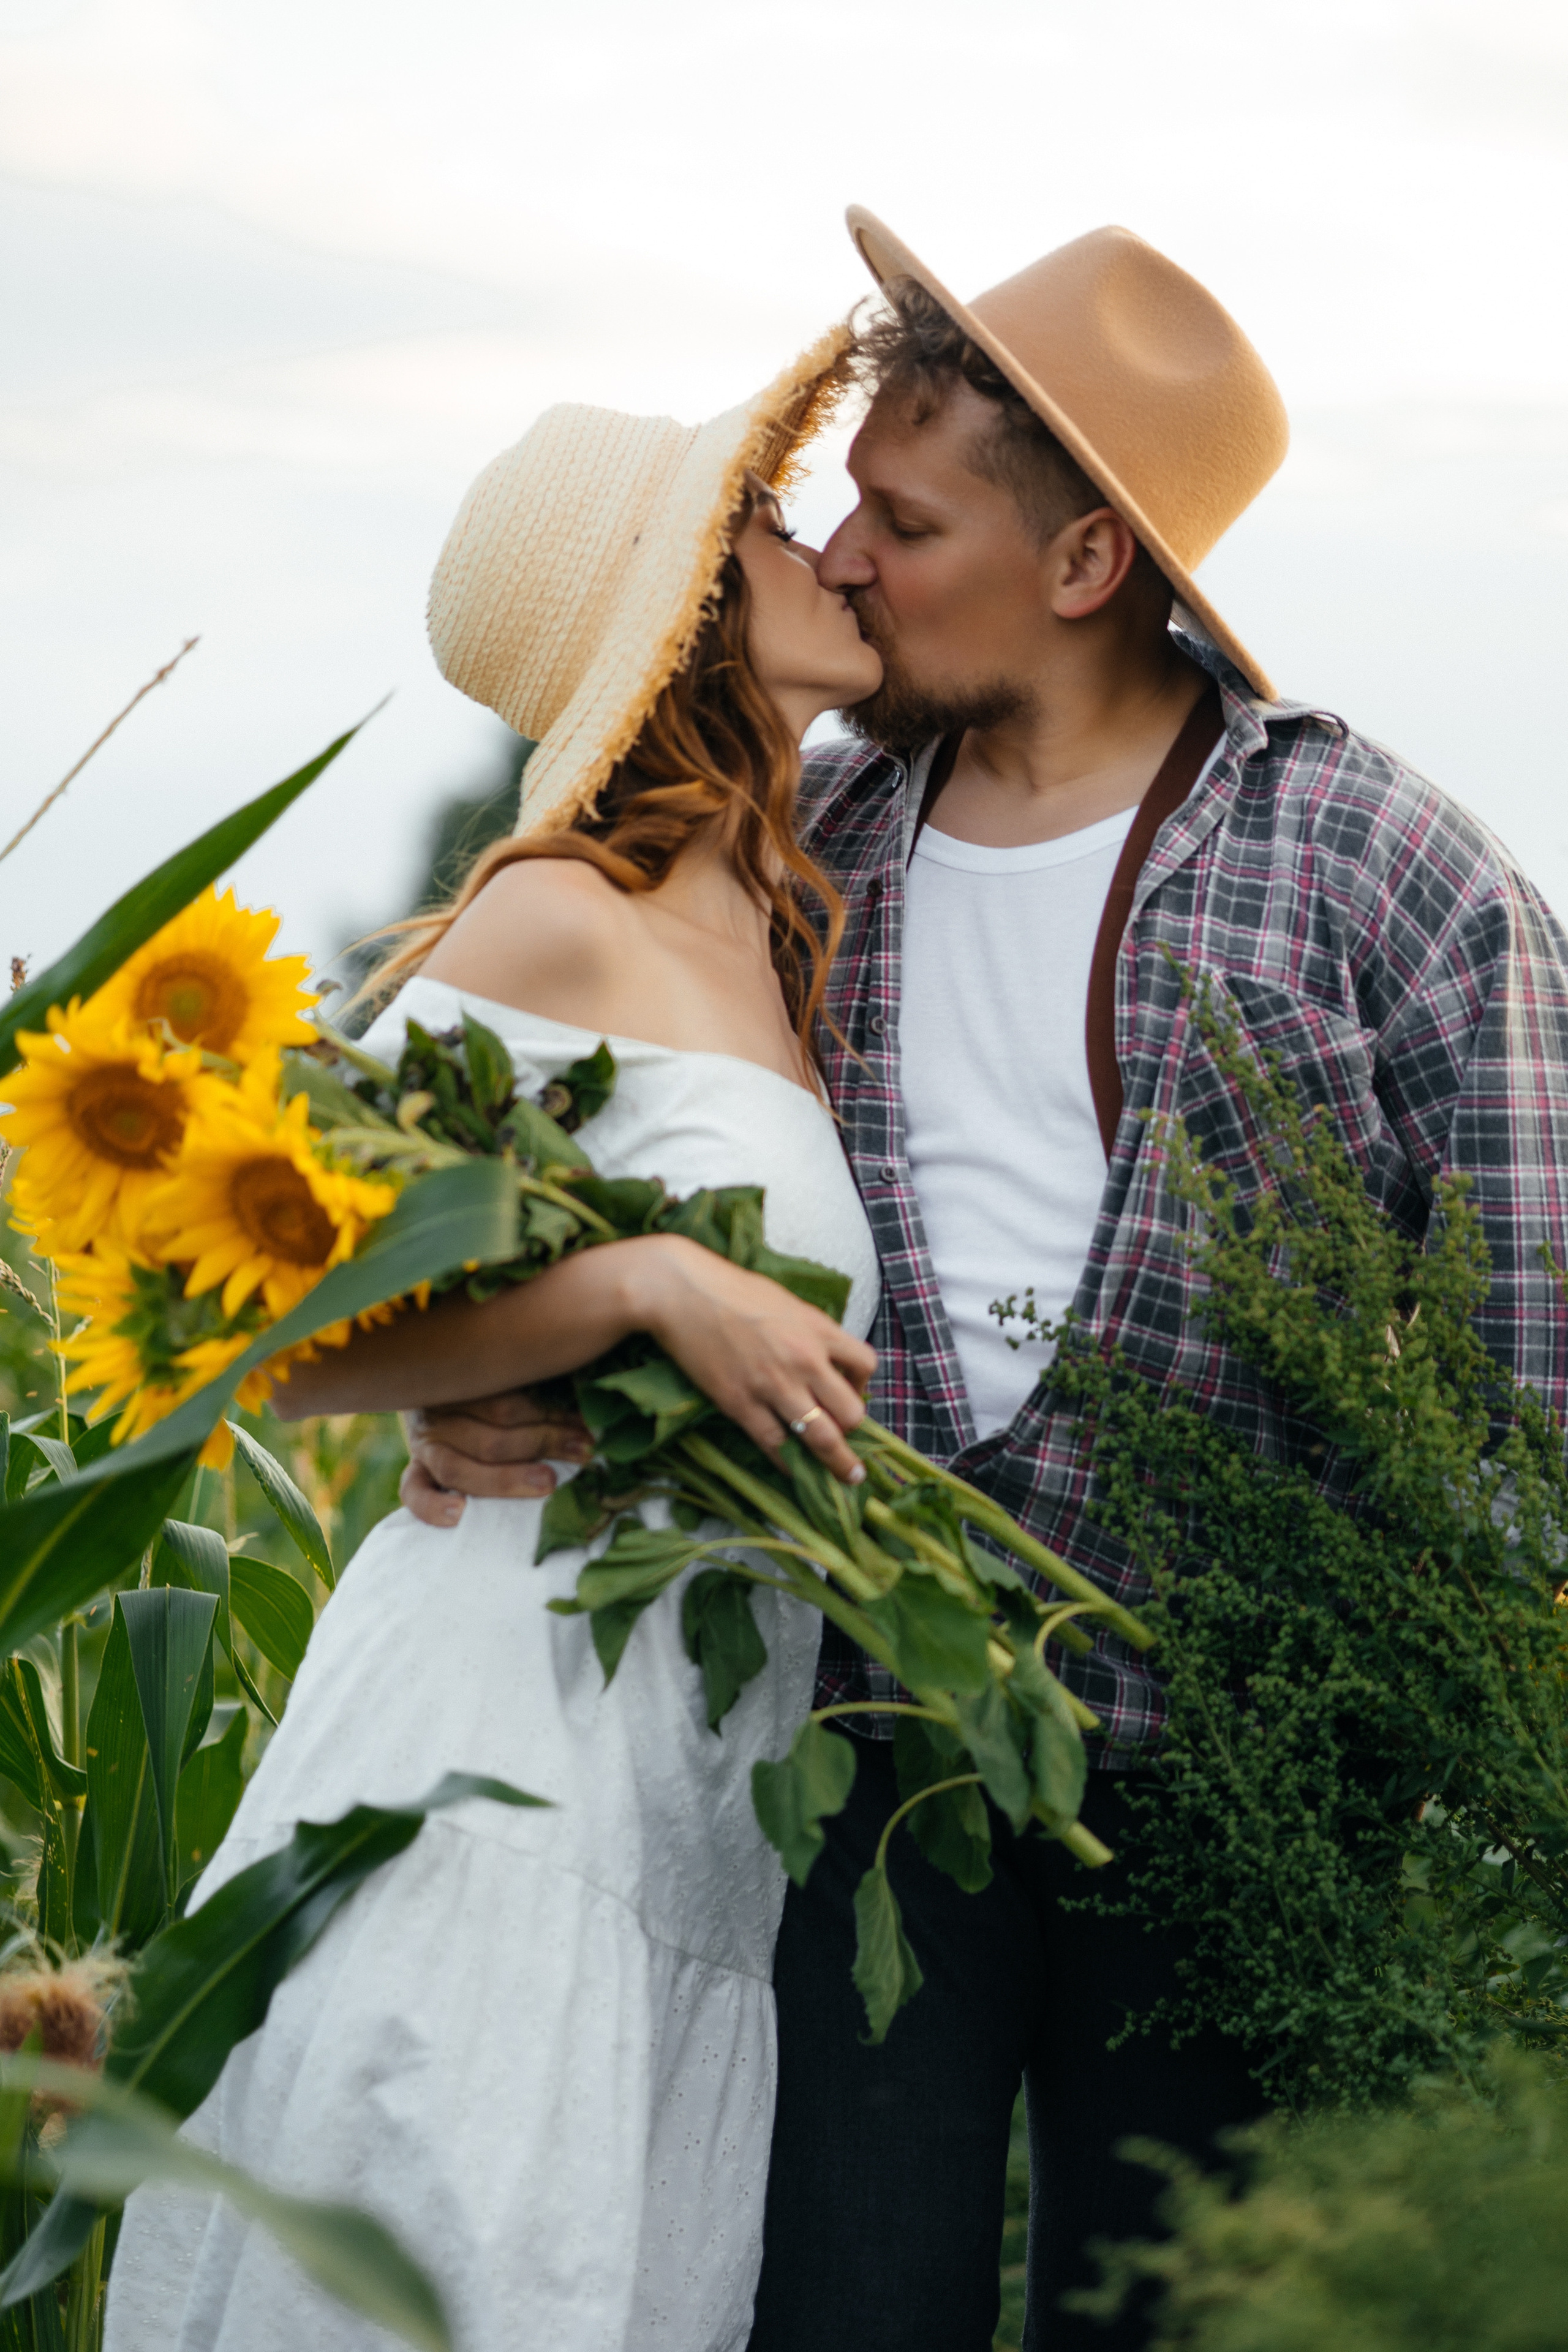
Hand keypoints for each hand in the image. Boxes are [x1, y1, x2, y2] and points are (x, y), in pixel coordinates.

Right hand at [400, 1390, 590, 1526]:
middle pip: (491, 1436)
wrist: (422, 1373)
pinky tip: (459, 1514)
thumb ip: (536, 1380)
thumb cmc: (483, 1380)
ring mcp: (423, 1444)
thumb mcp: (504, 1372)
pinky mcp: (414, 1470)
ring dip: (506, 1478)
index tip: (588, 1428)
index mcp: (462, 1383)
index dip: (552, 1417)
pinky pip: (413, 1492)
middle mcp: (439, 1413)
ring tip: (547, 1483)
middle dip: (543, 1444)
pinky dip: (431, 1506)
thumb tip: (589, 1396)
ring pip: (458, 1467)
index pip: (509, 1403)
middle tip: (582, 1452)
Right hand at [625, 1235, 875, 1484]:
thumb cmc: (731, 1289)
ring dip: (836, 1462)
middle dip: (853, 1429)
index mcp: (817, 1329)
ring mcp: (773, 1386)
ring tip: (846, 1477)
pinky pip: (775, 1445)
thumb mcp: (786, 1303)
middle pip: (851, 1411)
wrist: (681, 1292)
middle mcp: (804, 1360)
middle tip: (848, 1438)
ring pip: (821, 1437)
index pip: (864, 1364)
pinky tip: (794, 1469)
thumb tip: (824, 1358)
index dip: (862, 1383)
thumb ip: (810, 1331)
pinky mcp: (740, 1404)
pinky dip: (788, 1462)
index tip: (851, 1392)